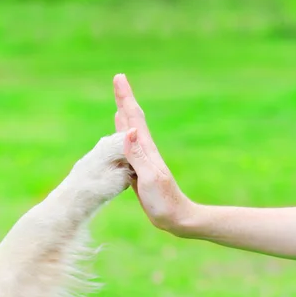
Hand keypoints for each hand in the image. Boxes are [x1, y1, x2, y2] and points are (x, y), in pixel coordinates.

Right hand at [113, 74, 198, 235]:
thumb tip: (128, 130)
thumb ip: (138, 155)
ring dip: (124, 116)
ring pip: (130, 132)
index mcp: (146, 150)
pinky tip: (121, 135)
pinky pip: (127, 148)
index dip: (126, 98)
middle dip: (125, 100)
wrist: (177, 218)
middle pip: (132, 119)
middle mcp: (145, 150)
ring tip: (119, 103)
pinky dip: (122, 136)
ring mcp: (142, 160)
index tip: (119, 78)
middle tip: (118, 81)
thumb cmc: (164, 201)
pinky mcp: (139, 170)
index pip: (133, 118)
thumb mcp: (149, 178)